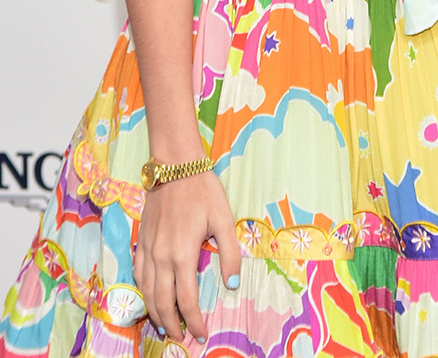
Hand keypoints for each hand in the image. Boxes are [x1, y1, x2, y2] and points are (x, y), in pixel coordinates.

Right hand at [134, 171, 240, 342]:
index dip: (194, 321)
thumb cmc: (202, 190)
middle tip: (182, 339)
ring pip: (146, 293)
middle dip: (172, 326)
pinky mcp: (141, 241)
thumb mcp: (224, 219)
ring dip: (155, 314)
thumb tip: (232, 284)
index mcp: (182, 254)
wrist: (174, 165)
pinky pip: (138, 276)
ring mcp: (147, 250)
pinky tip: (150, 298)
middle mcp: (160, 257)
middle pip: (162, 303)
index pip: (186, 300)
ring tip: (166, 327)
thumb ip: (229, 253)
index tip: (202, 334)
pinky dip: (144, 293)